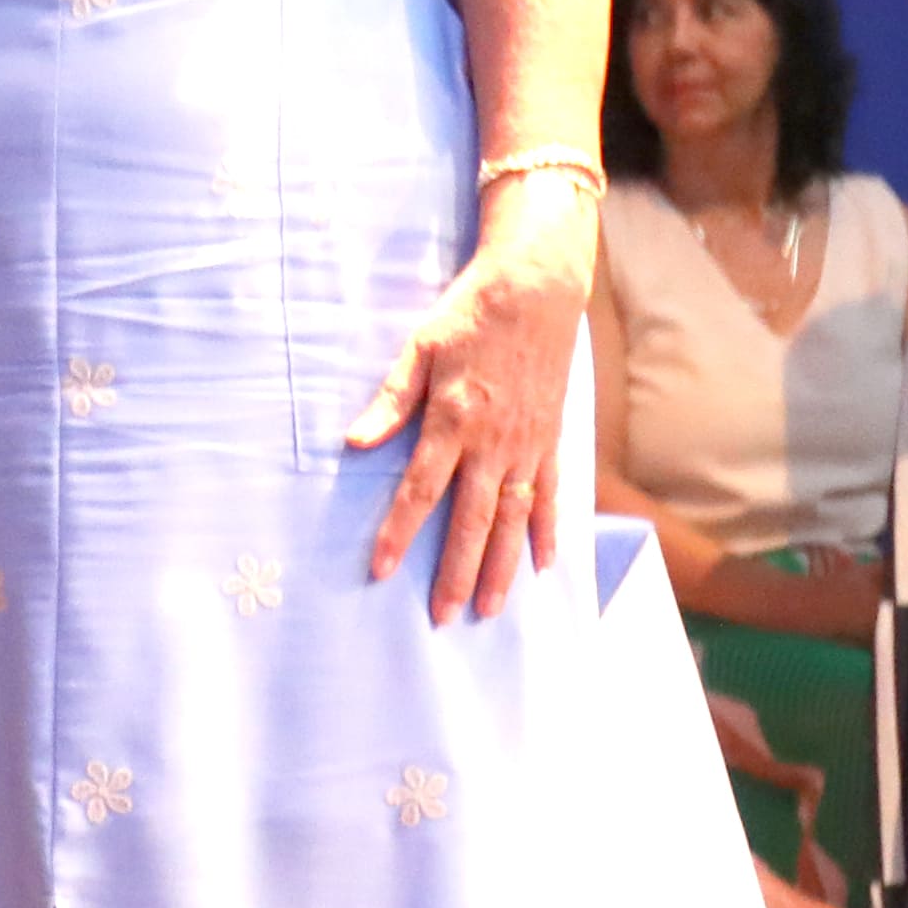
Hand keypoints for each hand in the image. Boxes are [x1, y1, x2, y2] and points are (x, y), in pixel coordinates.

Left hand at [343, 191, 594, 623]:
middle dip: (456, 573)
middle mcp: (494, 443)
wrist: (536, 290)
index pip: (419, 491)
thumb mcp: (420, 348)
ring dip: (501, 568)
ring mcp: (528, 445)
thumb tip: (355, 442)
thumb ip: (391, 400)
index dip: (399, 534)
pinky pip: (552, 496)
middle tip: (442, 616)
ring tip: (490, 610)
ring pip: (514, 520)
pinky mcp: (552, 439)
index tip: (381, 571)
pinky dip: (548, 533)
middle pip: (472, 521)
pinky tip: (542, 566)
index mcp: (453, 421)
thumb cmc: (470, 316)